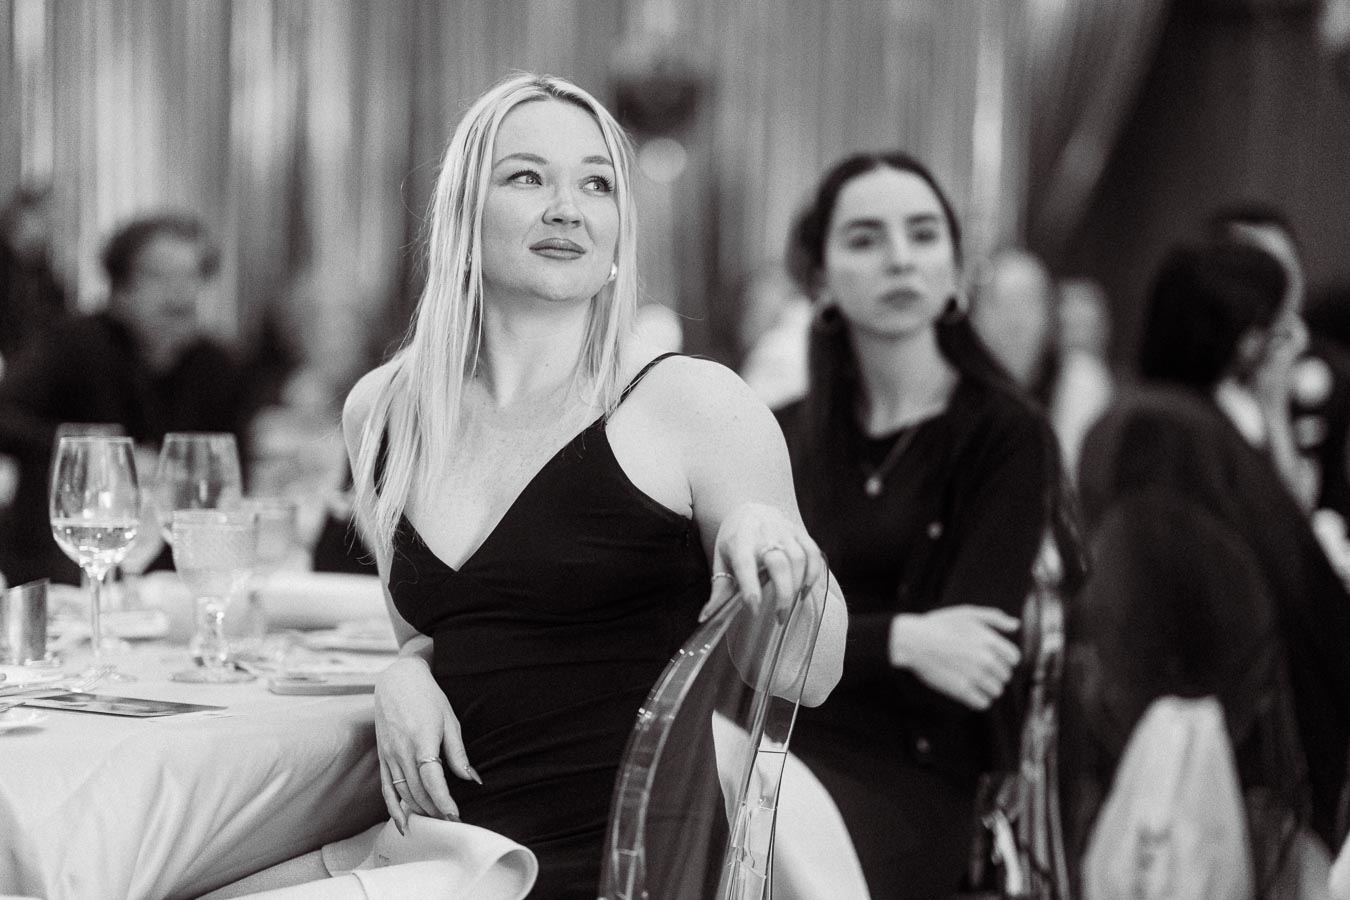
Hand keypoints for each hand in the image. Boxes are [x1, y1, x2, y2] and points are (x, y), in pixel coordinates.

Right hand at [374, 656, 479, 832]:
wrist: (397, 680)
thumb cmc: (428, 698)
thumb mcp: (450, 721)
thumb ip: (458, 753)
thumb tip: (472, 780)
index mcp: (422, 739)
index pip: (432, 779)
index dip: (443, 801)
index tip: (455, 816)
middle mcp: (402, 750)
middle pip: (417, 791)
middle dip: (434, 811)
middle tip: (450, 821)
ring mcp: (389, 755)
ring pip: (402, 793)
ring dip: (419, 811)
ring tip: (435, 821)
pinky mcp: (382, 757)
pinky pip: (386, 789)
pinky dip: (393, 808)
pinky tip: (403, 823)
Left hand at [699, 501, 825, 622]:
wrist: (749, 508)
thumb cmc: (734, 539)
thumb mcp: (721, 559)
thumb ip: (719, 589)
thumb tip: (706, 618)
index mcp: (739, 541)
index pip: (745, 564)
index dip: (750, 588)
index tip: (754, 610)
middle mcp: (763, 533)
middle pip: (779, 563)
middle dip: (782, 593)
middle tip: (780, 616)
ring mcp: (784, 531)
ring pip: (798, 559)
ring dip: (798, 585)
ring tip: (792, 605)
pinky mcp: (799, 532)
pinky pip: (813, 553)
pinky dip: (813, 573)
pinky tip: (805, 589)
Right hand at [889, 606, 1020, 709]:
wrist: (913, 641)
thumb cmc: (939, 625)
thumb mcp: (967, 613)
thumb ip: (994, 617)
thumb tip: (1016, 625)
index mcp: (990, 640)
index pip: (1014, 659)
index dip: (1005, 659)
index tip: (992, 658)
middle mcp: (986, 659)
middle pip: (1005, 676)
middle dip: (995, 673)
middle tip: (978, 669)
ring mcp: (974, 676)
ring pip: (996, 691)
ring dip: (988, 688)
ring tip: (973, 681)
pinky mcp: (961, 690)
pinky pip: (983, 703)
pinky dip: (979, 700)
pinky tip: (969, 692)